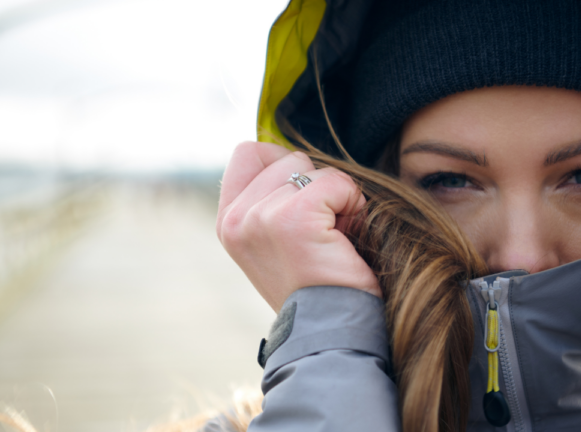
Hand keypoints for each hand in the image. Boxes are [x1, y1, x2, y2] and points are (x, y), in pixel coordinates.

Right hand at [216, 141, 379, 311]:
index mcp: (228, 222)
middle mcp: (235, 219)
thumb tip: (296, 159)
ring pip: (312, 169)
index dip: (286, 168)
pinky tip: (347, 237)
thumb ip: (272, 198)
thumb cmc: (316, 284)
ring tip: (334, 237)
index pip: (248, 153)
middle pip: (288, 157)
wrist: (331, 329)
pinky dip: (352, 204)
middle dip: (315, 187)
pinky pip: (336, 183)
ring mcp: (260, 217)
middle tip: (323, 231)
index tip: (304, 206)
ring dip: (336, 197)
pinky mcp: (293, 218)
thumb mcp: (277, 238)